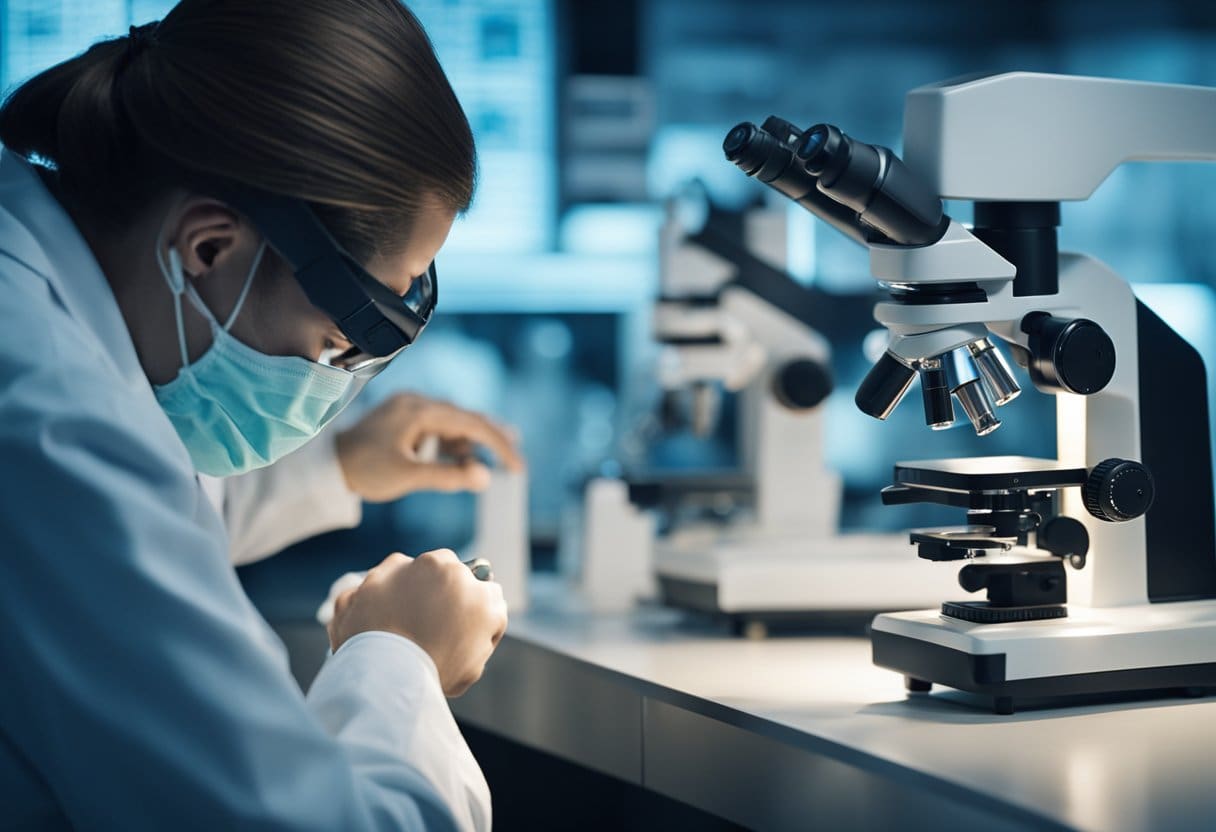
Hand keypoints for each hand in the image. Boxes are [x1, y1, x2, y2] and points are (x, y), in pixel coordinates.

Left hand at [327, 549, 508, 696]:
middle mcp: (406, 564)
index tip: (457, 618)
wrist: (387, 681)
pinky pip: (359, 606)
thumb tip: (487, 593)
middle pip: (423, 576)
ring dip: (395, 603)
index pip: (461, 574)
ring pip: (390, 586)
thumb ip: (491, 603)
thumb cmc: (443, 658)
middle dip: (426, 596)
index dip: (461, 598)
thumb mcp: (489, 628)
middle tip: (429, 631)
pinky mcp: (346, 601)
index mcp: (445, 566)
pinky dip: (365, 621)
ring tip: (400, 640)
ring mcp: (372, 580)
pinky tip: (377, 644)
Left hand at [335, 393, 524, 502]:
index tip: (517, 466)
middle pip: (467, 418)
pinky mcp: (406, 418)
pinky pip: (439, 428)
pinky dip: (454, 444)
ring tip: (487, 467)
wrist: (328, 465)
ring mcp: (412, 408)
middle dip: (492, 439)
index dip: (499, 444)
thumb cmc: (364, 470)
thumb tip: (484, 477)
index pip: (471, 423)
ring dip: (471, 445)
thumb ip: (448, 476)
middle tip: (515, 461)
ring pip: (454, 424)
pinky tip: (462, 460)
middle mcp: (418, 403)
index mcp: (420, 410)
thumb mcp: (408, 476)